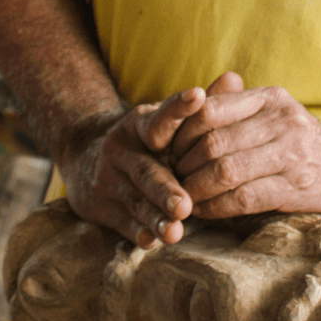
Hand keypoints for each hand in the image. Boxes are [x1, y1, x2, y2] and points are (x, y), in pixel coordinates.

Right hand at [56, 88, 204, 248]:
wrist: (86, 158)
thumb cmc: (146, 142)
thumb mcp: (163, 122)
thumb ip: (199, 109)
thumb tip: (234, 79)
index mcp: (141, 125)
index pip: (161, 117)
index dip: (179, 108)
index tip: (198, 97)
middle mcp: (123, 151)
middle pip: (147, 171)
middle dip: (166, 189)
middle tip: (185, 205)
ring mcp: (111, 180)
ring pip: (136, 201)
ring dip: (155, 217)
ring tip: (174, 230)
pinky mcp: (102, 207)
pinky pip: (123, 222)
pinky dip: (138, 232)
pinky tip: (151, 241)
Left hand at [171, 73, 320, 218]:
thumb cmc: (304, 146)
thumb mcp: (276, 115)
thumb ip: (238, 108)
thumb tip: (191, 104)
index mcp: (271, 99)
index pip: (209, 109)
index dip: (182, 133)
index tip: (172, 152)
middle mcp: (282, 122)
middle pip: (213, 142)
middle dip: (184, 166)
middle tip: (173, 180)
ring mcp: (292, 155)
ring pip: (225, 171)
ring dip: (196, 190)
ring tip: (186, 199)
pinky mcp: (296, 189)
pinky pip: (242, 198)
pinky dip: (216, 208)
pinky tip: (207, 212)